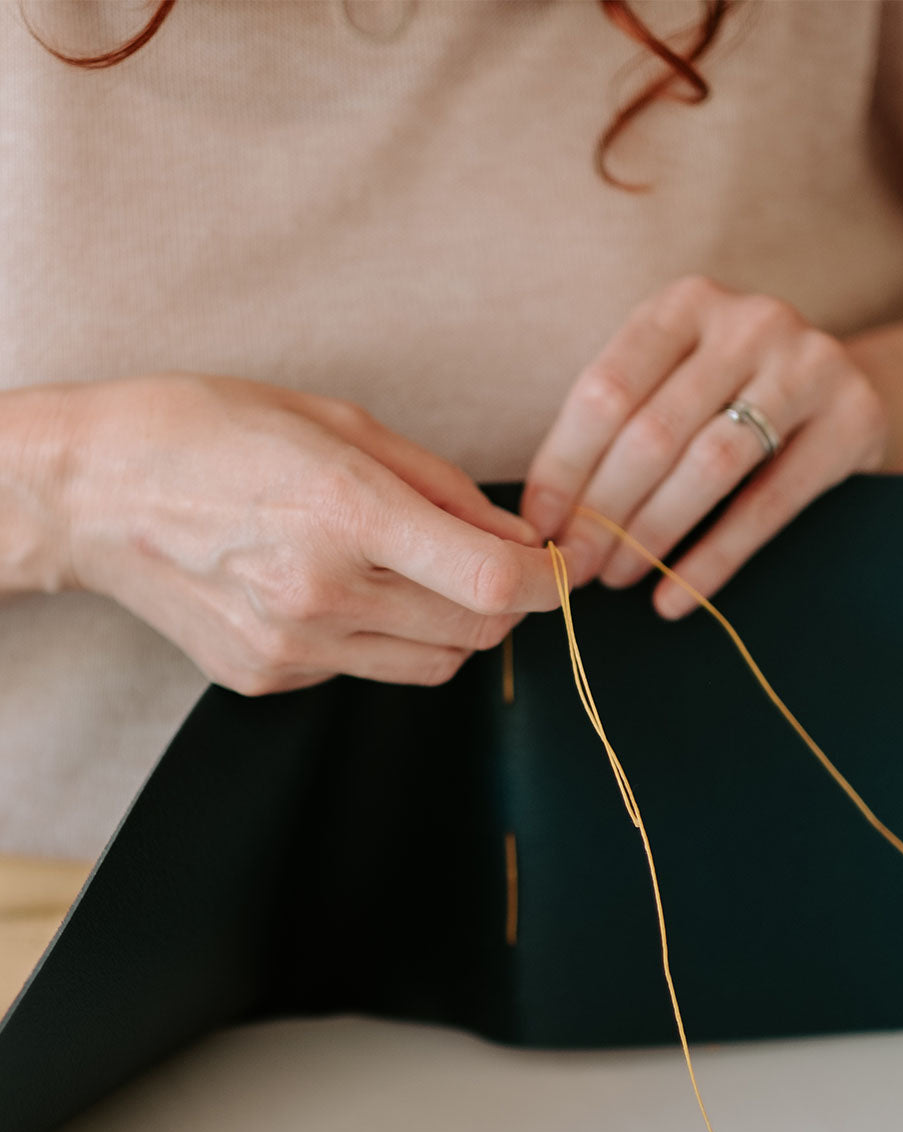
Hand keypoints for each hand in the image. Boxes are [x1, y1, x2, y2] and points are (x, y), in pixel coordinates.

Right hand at [61, 373, 561, 693]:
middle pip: (474, 634)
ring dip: (453, 627)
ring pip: (433, 665)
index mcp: (345, 512)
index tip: (553, 571)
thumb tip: (517, 540)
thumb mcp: (340, 424)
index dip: (543, 585)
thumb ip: (443, 487)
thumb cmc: (214, 431)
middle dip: (503, 602)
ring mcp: (290, 647)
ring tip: (414, 573)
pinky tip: (340, 590)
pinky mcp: (266, 678)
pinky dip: (383, 637)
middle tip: (486, 561)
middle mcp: (320, 593)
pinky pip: (367, 670)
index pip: (489, 584)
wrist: (91, 491)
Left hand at [522, 275, 886, 616]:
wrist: (850, 390)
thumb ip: (621, 424)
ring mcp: (809, 366)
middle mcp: (750, 322)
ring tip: (619, 578)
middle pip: (653, 431)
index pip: (606, 390)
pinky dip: (714, 558)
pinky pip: (769, 505)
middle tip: (575, 568)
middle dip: (602, 511)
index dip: (564, 466)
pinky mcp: (853, 420)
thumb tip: (547, 518)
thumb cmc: (733, 395)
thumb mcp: (676, 380)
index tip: (538, 526)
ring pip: (709, 465)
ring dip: (652, 534)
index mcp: (686, 305)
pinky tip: (676, 595)